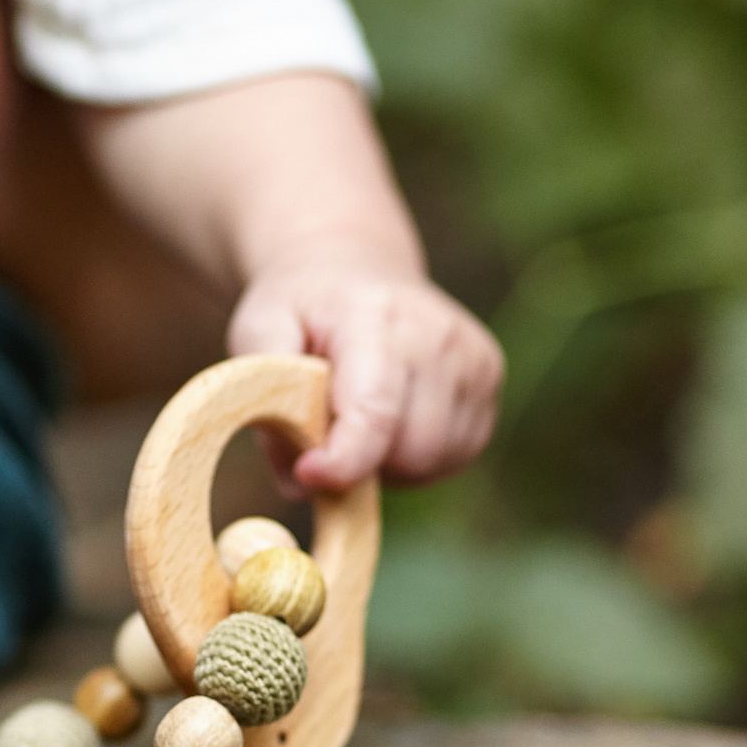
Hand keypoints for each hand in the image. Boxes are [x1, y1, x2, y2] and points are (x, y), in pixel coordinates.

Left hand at [72, 72, 502, 489]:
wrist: (353, 264)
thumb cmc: (300, 309)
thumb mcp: (256, 333)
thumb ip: (262, 401)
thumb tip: (299, 483)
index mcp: (375, 315)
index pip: (375, 410)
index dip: (345, 462)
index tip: (309, 473)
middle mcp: (436, 331)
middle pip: (413, 449)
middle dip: (366, 462)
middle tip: (331, 434)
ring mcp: (472, 352)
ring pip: (439, 458)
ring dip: (394, 464)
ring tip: (362, 422)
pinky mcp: (490, 374)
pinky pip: (460, 452)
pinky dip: (422, 457)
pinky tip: (394, 422)